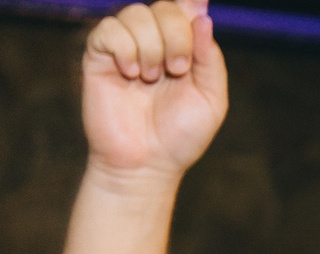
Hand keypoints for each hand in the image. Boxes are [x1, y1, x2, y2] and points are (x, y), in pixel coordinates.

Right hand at [83, 2, 227, 182]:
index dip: (190, 5)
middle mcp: (155, 42)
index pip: (186, 9)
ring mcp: (126, 47)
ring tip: (151, 78)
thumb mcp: (211, 99)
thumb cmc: (180, 136)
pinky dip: (125, 50)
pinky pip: (110, 29)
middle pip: (164, 7)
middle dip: (176, 36)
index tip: (197, 9)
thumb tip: (202, 16)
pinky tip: (130, 74)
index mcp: (184, 49)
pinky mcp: (99, 55)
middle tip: (176, 70)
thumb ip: (210, 58)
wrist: (147, 163)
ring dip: (151, 47)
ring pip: (136, 13)